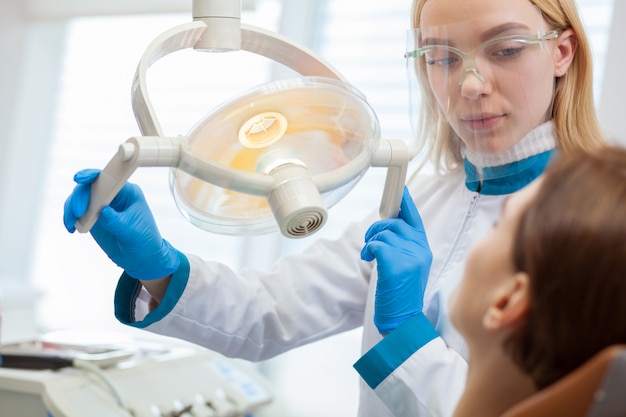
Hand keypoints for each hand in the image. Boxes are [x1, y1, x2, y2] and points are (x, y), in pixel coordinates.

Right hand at [63, 169, 179, 279]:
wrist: (141, 257)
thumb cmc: (143, 239)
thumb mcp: (132, 231)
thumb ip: (116, 220)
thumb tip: (103, 211)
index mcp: (127, 192)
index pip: (108, 177)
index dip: (92, 174)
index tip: (79, 179)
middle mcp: (112, 195)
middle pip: (89, 186)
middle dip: (79, 197)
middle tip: (77, 212)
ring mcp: (101, 206)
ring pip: (80, 199)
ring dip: (71, 208)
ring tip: (71, 223)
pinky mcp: (93, 217)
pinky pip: (76, 212)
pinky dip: (70, 218)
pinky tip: (71, 228)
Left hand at [361, 186, 431, 334]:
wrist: (403, 319)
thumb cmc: (401, 294)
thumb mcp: (409, 266)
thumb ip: (404, 245)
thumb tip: (387, 226)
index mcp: (424, 248)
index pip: (414, 218)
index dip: (406, 202)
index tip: (399, 189)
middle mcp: (420, 249)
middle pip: (394, 222)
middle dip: (377, 228)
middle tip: (370, 241)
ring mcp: (410, 256)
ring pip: (384, 232)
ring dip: (371, 241)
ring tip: (370, 255)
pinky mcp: (397, 264)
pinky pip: (377, 244)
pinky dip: (368, 249)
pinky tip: (368, 259)